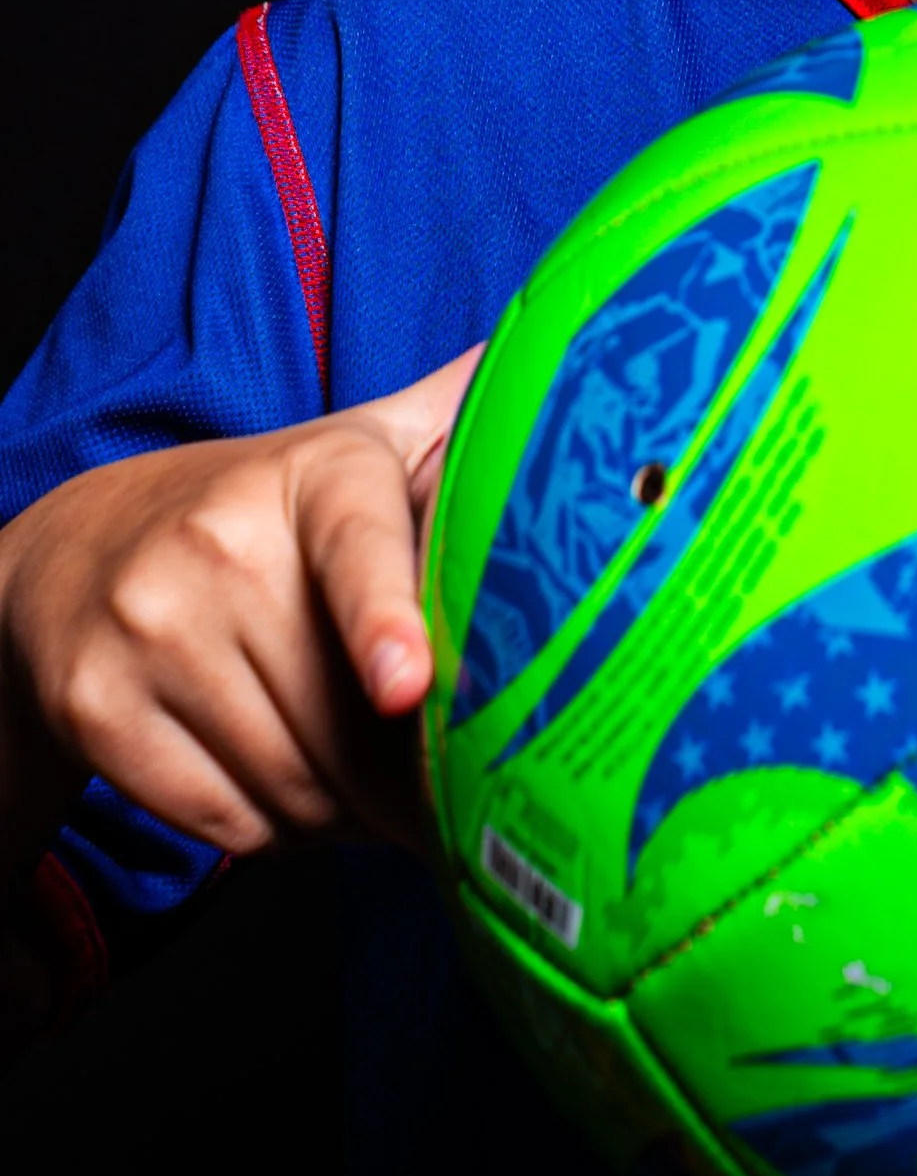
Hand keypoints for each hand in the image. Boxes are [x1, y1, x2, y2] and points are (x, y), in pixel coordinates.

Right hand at [0, 351, 478, 884]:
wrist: (79, 549)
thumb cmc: (266, 509)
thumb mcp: (364, 444)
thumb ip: (463, 414)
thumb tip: (577, 349)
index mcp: (318, 476)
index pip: (356, 549)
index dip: (385, 619)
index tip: (408, 681)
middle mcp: (222, 543)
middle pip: (344, 716)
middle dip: (404, 772)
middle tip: (434, 771)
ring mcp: (148, 625)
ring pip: (290, 781)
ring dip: (344, 808)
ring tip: (353, 766)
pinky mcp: (95, 706)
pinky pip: (226, 821)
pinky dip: (273, 826)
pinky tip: (283, 780)